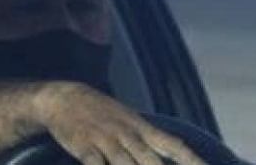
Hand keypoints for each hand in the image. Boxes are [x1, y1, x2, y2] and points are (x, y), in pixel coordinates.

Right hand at [31, 82, 206, 164]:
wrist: (65, 98)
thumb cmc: (103, 113)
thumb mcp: (131, 121)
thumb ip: (149, 139)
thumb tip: (173, 152)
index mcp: (143, 128)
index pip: (174, 145)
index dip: (191, 159)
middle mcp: (129, 134)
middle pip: (150, 160)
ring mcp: (106, 140)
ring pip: (125, 163)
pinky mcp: (84, 146)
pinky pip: (94, 163)